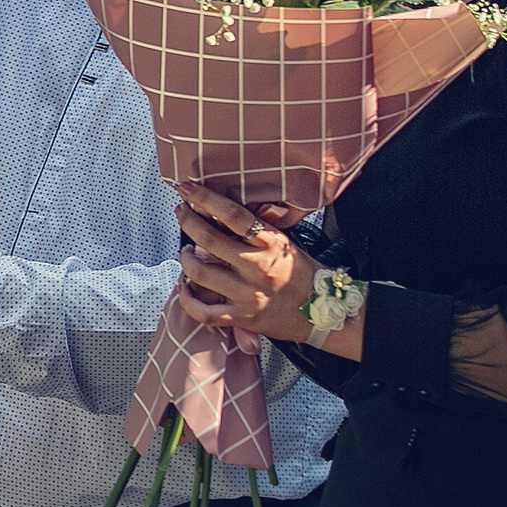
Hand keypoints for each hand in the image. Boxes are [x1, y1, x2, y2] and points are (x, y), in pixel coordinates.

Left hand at [168, 183, 318, 345]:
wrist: (324, 312)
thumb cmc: (303, 276)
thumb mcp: (285, 244)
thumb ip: (256, 231)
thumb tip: (222, 212)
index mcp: (270, 243)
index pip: (233, 215)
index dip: (205, 198)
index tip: (187, 188)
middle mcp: (258, 267)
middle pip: (209, 239)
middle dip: (187, 221)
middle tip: (182, 213)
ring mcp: (249, 294)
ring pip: (200, 273)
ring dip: (185, 259)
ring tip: (186, 252)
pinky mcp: (243, 317)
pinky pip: (204, 312)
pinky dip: (187, 300)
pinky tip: (184, 288)